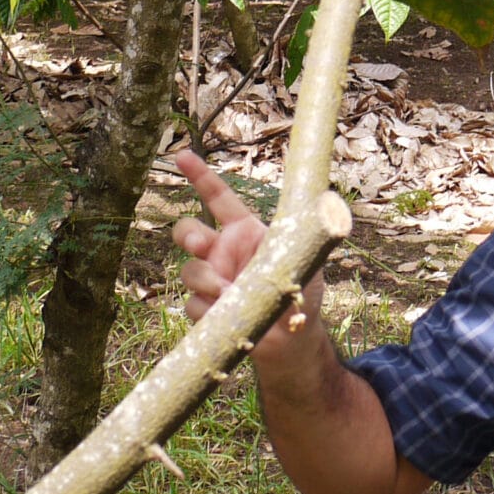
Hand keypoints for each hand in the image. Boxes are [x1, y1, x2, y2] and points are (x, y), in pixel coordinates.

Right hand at [170, 152, 320, 335]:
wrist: (292, 337)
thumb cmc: (299, 289)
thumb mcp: (307, 259)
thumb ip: (302, 240)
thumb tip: (311, 215)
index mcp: (244, 231)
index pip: (218, 199)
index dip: (200, 176)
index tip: (182, 156)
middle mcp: (222, 252)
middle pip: (188, 231)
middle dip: (187, 233)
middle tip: (198, 244)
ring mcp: (211, 280)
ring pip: (189, 271)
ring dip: (204, 279)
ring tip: (226, 291)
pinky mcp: (205, 308)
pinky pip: (194, 304)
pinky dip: (210, 309)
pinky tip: (228, 314)